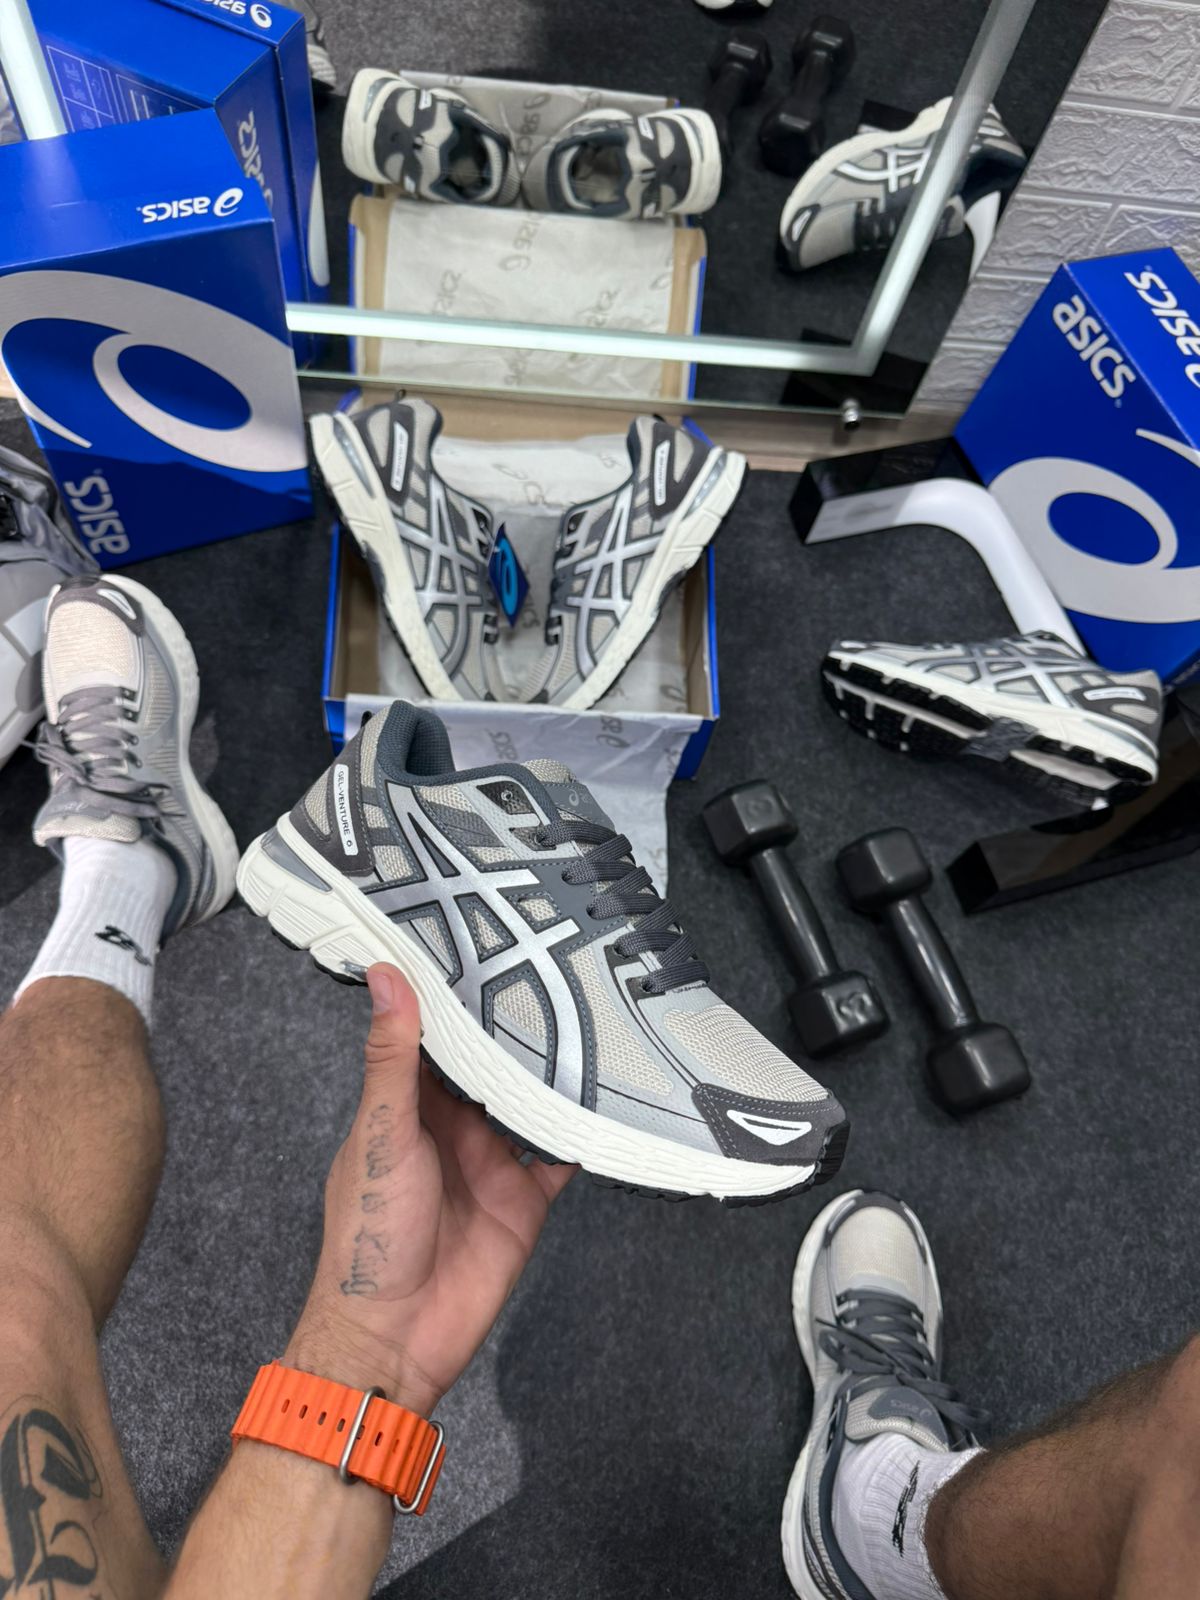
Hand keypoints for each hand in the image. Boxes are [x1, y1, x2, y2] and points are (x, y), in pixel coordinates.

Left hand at [285, 965, 574, 1416]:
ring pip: (531, 1102)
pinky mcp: (525, 1199)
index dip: (453, 995)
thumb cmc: (369, 1240)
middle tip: (554, 968)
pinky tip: (611, 1097)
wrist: (397, 1337)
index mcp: (406, 1107)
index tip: (480, 944)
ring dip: (555, 1073)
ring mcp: (491, 1162)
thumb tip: (385, 978)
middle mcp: (451, 1128)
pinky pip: (560, 1154)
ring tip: (592, 1018)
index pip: (434, 1037)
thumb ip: (392, 1059)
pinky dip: (584, 1130)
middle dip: (516, 1028)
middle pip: (490, 1066)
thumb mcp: (382, 1135)